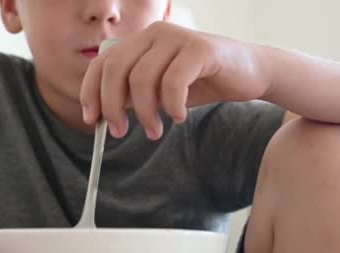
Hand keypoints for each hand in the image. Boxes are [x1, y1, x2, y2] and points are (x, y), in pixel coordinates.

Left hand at [80, 21, 270, 139]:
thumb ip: (133, 95)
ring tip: (156, 130)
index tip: (91, 120)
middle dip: (112, 106)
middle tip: (119, 131)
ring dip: (145, 113)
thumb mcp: (159, 90)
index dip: (91, 92)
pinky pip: (173, 82)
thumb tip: (104, 114)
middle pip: (115, 69)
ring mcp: (177, 38)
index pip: (102, 62)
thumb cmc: (202, 82)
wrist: (249, 73)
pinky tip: (179, 116)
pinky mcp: (200, 49)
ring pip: (141, 78)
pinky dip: (172, 106)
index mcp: (140, 41)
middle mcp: (155, 34)